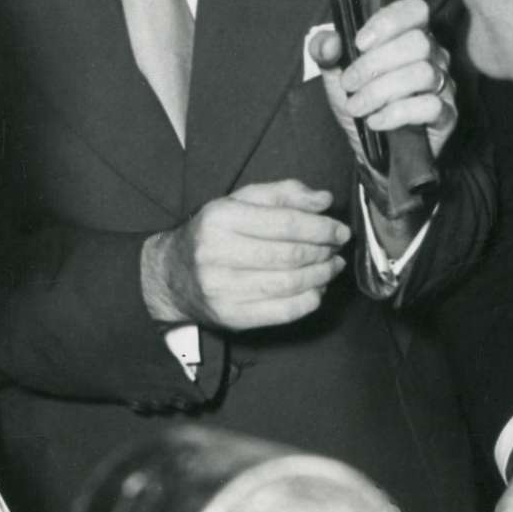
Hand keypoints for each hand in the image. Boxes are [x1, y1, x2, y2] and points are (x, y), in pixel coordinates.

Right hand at [141, 180, 347, 330]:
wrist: (172, 276)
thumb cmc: (214, 232)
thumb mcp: (239, 202)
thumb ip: (282, 194)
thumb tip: (324, 200)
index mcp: (221, 218)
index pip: (284, 223)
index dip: (320, 228)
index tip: (340, 231)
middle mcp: (218, 254)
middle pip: (289, 255)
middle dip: (323, 252)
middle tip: (338, 249)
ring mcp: (223, 289)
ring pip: (289, 284)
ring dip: (321, 276)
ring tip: (333, 267)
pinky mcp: (231, 317)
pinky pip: (282, 312)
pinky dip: (309, 301)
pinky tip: (317, 290)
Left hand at [308, 0, 458, 164]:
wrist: (372, 151)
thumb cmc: (360, 103)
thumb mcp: (335, 74)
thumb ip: (326, 52)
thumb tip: (329, 42)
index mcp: (409, 35)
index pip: (415, 9)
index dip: (389, 21)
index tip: (360, 43)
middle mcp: (433, 55)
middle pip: (418, 42)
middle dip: (375, 63)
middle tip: (349, 84)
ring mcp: (443, 84)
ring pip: (423, 73)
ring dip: (380, 91)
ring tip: (356, 107)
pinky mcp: (447, 115)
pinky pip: (430, 106)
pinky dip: (396, 113)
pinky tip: (375, 121)